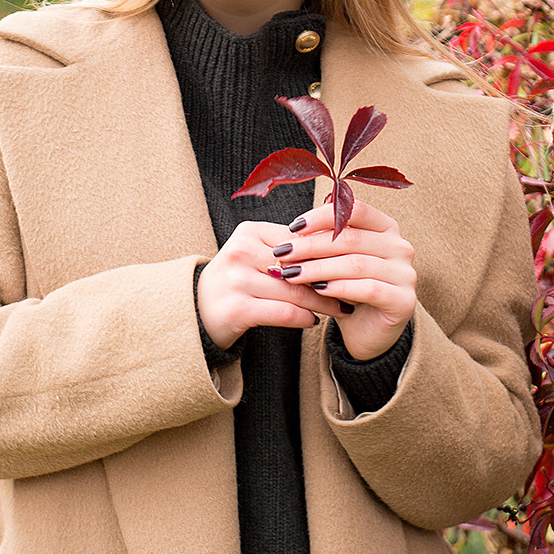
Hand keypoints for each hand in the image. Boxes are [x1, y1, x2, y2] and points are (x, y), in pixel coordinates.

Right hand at [196, 220, 339, 349]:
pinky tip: (313, 321)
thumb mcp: (256, 255)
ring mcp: (235, 281)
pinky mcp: (235, 309)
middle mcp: (239, 252)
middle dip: (331, 279)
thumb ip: (289, 250)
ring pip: (294, 291)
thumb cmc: (238, 281)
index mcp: (249, 232)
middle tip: (356, 289)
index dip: (329, 253)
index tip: (353, 264)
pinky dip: (303, 317)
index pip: (299, 240)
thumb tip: (338, 246)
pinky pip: (283, 312)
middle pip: (300, 266)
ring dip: (324, 302)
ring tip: (342, 308)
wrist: (197, 310)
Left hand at [272, 197, 416, 361]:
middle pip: (352, 239)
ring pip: (357, 264)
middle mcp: (400, 247)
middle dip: (312, 245)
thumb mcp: (335, 260)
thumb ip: (324, 242)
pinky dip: (340, 288)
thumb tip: (294, 231)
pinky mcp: (404, 300)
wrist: (367, 331)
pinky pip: (369, 289)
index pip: (356, 211)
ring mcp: (406, 274)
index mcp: (386, 228)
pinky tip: (317, 290)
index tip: (294, 227)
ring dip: (319, 268)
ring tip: (291, 274)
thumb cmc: (348, 289)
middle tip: (283, 253)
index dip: (323, 216)